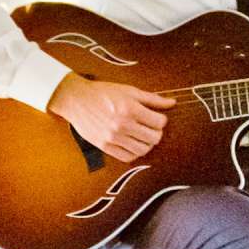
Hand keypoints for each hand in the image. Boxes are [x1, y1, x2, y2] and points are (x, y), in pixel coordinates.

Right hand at [49, 73, 171, 161]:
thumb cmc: (103, 93)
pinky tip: (133, 143)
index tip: (156, 118)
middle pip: (154, 138)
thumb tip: (172, 103)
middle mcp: (122, 125)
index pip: (159, 122)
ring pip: (143, 149)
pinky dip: (134, 152)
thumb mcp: (129, 91)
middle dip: (156, 132)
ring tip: (142, 135)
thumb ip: (152, 99)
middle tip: (151, 127)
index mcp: (130, 108)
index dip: (161, 120)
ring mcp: (113, 137)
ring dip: (147, 144)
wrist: (76, 100)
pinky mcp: (105, 146)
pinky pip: (128, 157)